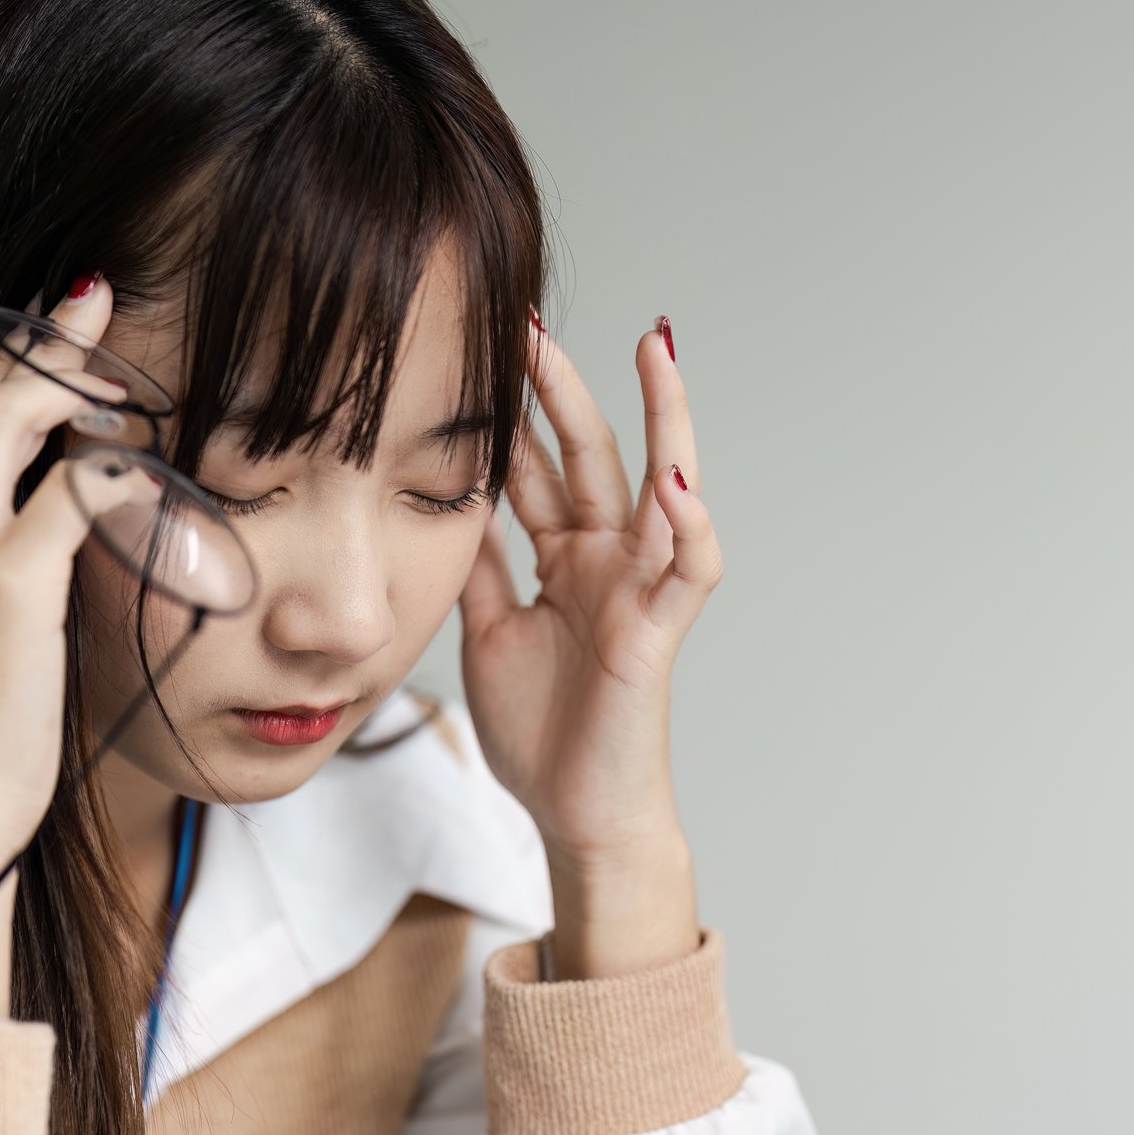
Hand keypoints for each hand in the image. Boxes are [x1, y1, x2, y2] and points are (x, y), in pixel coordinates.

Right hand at [0, 276, 147, 1023]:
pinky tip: (157, 459)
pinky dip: (122, 466)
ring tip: (127, 358)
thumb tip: (45, 544)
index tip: (48, 335)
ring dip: (79, 381)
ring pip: (15, 418)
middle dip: (39, 343)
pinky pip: (77, 489)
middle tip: (93, 300)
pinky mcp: (4, 582)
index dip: (0, 371)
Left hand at [458, 315, 723, 977]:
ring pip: (659, 486)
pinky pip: (689, 570)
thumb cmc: (541, 731)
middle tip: (530, 321)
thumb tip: (444, 498)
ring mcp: (638, 588)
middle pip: (589, 454)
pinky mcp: (659, 631)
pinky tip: (677, 483)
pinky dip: (689, 526)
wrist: (575, 813)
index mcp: (563, 557)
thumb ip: (478, 564)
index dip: (511, 410)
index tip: (480, 347)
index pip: (538, 465)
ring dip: (661, 418)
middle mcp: (606, 560)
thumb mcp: (486, 630)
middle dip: (563, 387)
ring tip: (655, 353)